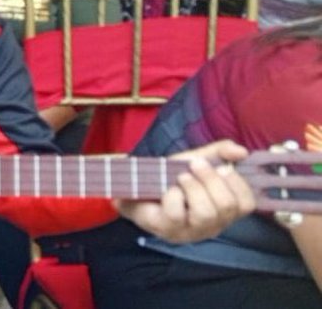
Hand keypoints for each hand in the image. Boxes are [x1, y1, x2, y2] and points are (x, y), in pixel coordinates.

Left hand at [116, 140, 254, 243]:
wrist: (136, 184)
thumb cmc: (170, 176)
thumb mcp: (195, 160)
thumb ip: (219, 152)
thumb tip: (242, 151)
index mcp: (224, 210)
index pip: (247, 204)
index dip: (238, 184)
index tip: (221, 167)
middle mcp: (212, 225)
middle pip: (227, 207)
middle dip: (211, 180)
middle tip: (195, 165)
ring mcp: (191, 231)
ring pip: (206, 214)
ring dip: (194, 188)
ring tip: (181, 176)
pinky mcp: (168, 231)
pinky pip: (178, 214)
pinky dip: (174, 196)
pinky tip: (168, 189)